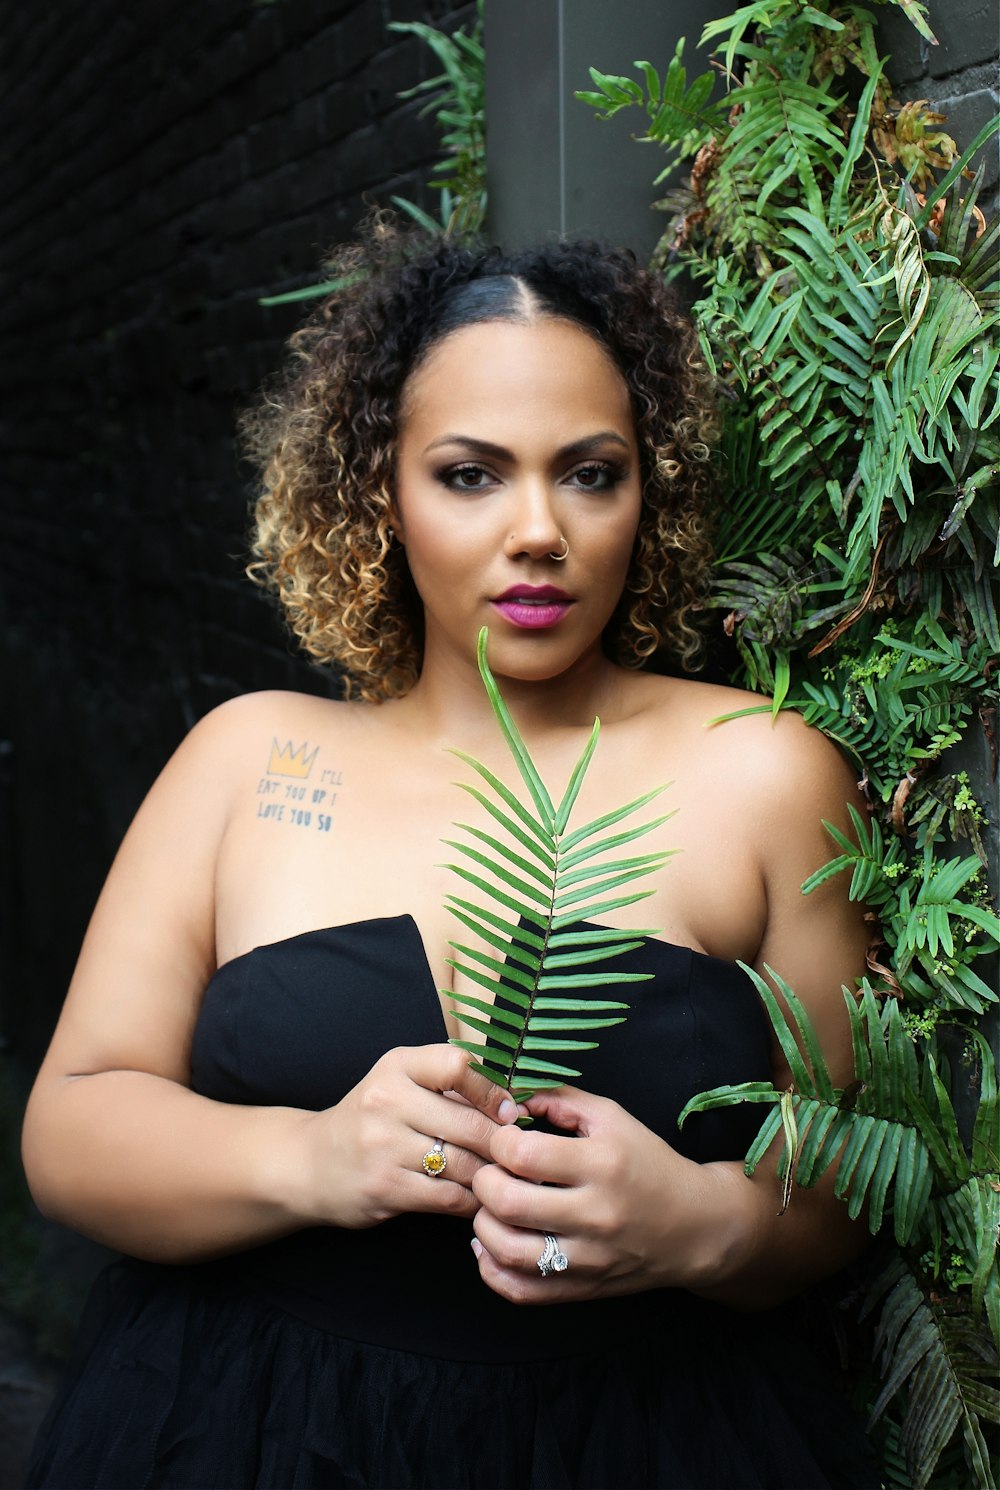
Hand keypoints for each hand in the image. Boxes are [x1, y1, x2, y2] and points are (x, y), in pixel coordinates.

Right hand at [296, 1044, 523, 1229]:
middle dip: (502, 1143)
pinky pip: (448, 1197)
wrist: (311, 1163)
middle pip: (468, 1123)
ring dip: (491, 1174)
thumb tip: (515, 1104)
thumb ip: (449, 1086)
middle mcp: (387, 1101)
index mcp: (397, 1066)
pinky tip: (479, 1199)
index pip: (458, 1066)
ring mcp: (383, 1146)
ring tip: (504, 1178)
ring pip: (463, 1164)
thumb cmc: (372, 1120)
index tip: (510, 1111)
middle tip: (521, 1154)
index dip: (493, 1091)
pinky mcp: (384, 1187)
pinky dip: (472, 1200)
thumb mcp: (400, 1084)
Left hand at [469, 1085, 732, 1304]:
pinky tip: (493, 1245)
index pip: (522, 1154)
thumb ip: (560, 1101)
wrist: (695, 1226)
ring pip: (508, 1251)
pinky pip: (521, 1291)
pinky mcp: (583, 1289)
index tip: (505, 1139)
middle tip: (492, 1171)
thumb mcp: (612, 1118)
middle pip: (507, 1203)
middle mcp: (595, 1215)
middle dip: (484, 1181)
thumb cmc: (648, 1164)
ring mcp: (589, 1258)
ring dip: (483, 1225)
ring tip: (492, 1206)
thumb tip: (508, 1097)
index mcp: (602, 1164)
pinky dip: (492, 1270)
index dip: (499, 1141)